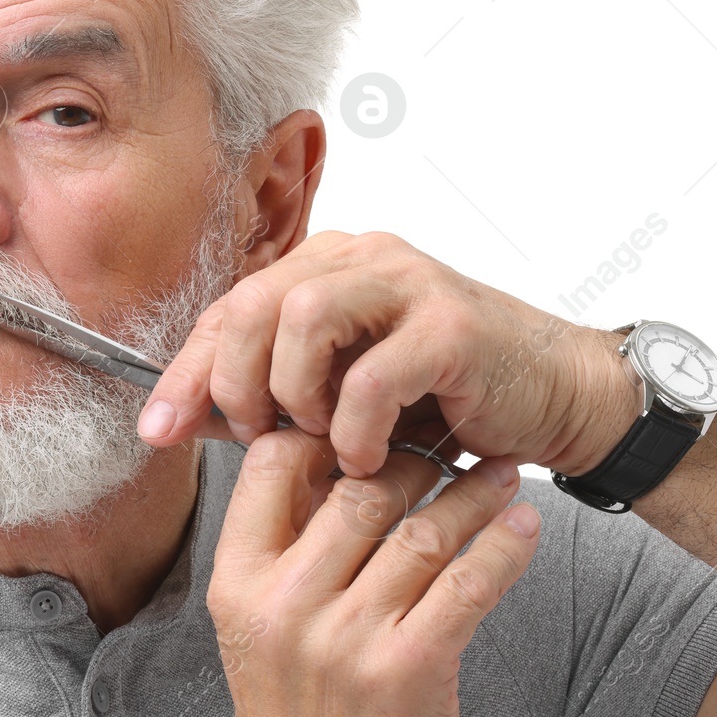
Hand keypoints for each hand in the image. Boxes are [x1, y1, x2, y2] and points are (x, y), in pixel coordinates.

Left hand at [138, 230, 635, 478]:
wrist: (558, 398)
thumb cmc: (450, 398)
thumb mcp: (344, 395)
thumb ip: (273, 397)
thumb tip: (182, 420)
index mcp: (330, 266)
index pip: (231, 305)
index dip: (188, 369)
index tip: (158, 428)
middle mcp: (364, 259)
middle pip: (254, 299)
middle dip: (233, 379)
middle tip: (256, 436)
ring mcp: (410, 284)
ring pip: (303, 316)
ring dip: (293, 392)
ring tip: (315, 439)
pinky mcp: (452, 325)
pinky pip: (372, 375)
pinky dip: (355, 427)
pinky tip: (370, 457)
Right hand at [209, 424, 539, 716]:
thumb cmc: (292, 714)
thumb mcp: (254, 625)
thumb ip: (283, 546)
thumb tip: (336, 458)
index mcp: (238, 582)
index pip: (272, 464)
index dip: (324, 430)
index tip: (366, 422)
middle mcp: (288, 604)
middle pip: (359, 488)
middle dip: (413, 457)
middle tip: (448, 441)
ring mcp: (350, 638)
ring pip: (423, 529)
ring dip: (473, 493)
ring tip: (500, 474)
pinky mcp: (412, 668)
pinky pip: (471, 583)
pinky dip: (506, 545)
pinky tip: (523, 525)